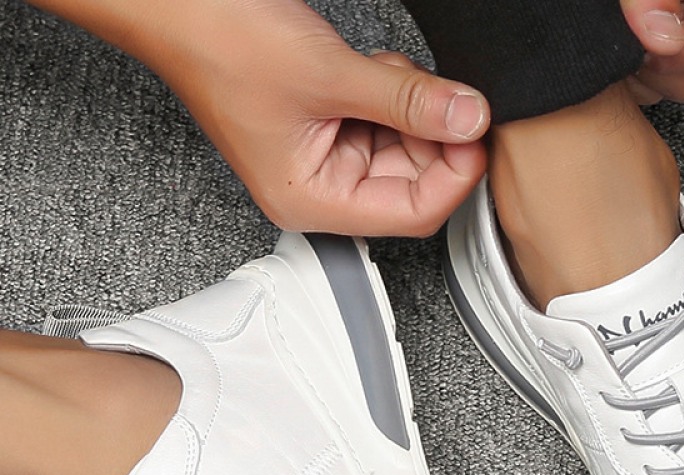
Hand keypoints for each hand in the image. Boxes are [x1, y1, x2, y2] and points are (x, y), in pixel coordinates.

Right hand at [159, 0, 489, 236]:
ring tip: (386, 71)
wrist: (177, 3)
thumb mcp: (329, 75)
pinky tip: (375, 70)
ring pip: (403, 150)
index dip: (454, 178)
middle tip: (447, 96)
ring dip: (412, 110)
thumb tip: (467, 120)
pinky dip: (393, 95)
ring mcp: (326, 156)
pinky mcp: (329, 124)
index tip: (476, 136)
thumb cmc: (220, 42)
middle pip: (413, 183)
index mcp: (311, 201)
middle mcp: (320, 188)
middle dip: (433, 137)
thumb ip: (406, 101)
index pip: (411, 213)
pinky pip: (384, 122)